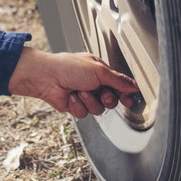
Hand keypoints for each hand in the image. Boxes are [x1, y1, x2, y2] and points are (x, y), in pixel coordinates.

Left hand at [8, 47, 139, 118]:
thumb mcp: (99, 71)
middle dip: (106, 98)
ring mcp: (83, 96)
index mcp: (99, 72)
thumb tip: (134, 85)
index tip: (129, 99)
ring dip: (90, 101)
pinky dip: (78, 105)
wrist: (46, 77)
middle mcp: (92, 84)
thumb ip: (119, 80)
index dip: (124, 94)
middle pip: (110, 100)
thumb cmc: (68, 67)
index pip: (118, 86)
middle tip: (101, 92)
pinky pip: (84, 113)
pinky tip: (71, 97)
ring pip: (98, 109)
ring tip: (80, 91)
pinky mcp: (74, 106)